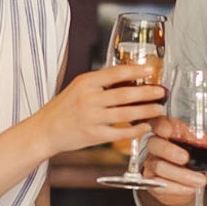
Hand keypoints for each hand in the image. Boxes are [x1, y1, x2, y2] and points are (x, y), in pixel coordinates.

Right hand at [34, 65, 166, 156]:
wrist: (45, 130)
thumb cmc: (62, 108)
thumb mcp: (77, 88)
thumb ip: (99, 83)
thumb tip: (127, 77)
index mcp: (85, 83)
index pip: (116, 73)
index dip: (136, 71)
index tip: (151, 70)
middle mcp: (89, 99)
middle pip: (125, 94)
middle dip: (147, 93)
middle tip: (161, 91)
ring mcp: (92, 118)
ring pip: (126, 114)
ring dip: (145, 111)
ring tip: (158, 108)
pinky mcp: (94, 135)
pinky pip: (120, 132)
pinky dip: (135, 129)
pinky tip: (145, 126)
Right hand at [140, 115, 206, 205]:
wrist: (187, 185)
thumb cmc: (195, 161)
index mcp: (169, 132)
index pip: (159, 123)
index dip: (163, 126)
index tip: (170, 130)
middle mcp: (157, 146)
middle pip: (155, 144)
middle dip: (170, 151)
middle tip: (186, 159)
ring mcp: (152, 163)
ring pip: (159, 166)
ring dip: (180, 175)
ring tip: (199, 180)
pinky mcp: (153, 182)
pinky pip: (159, 184)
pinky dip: (176, 187)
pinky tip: (189, 189)